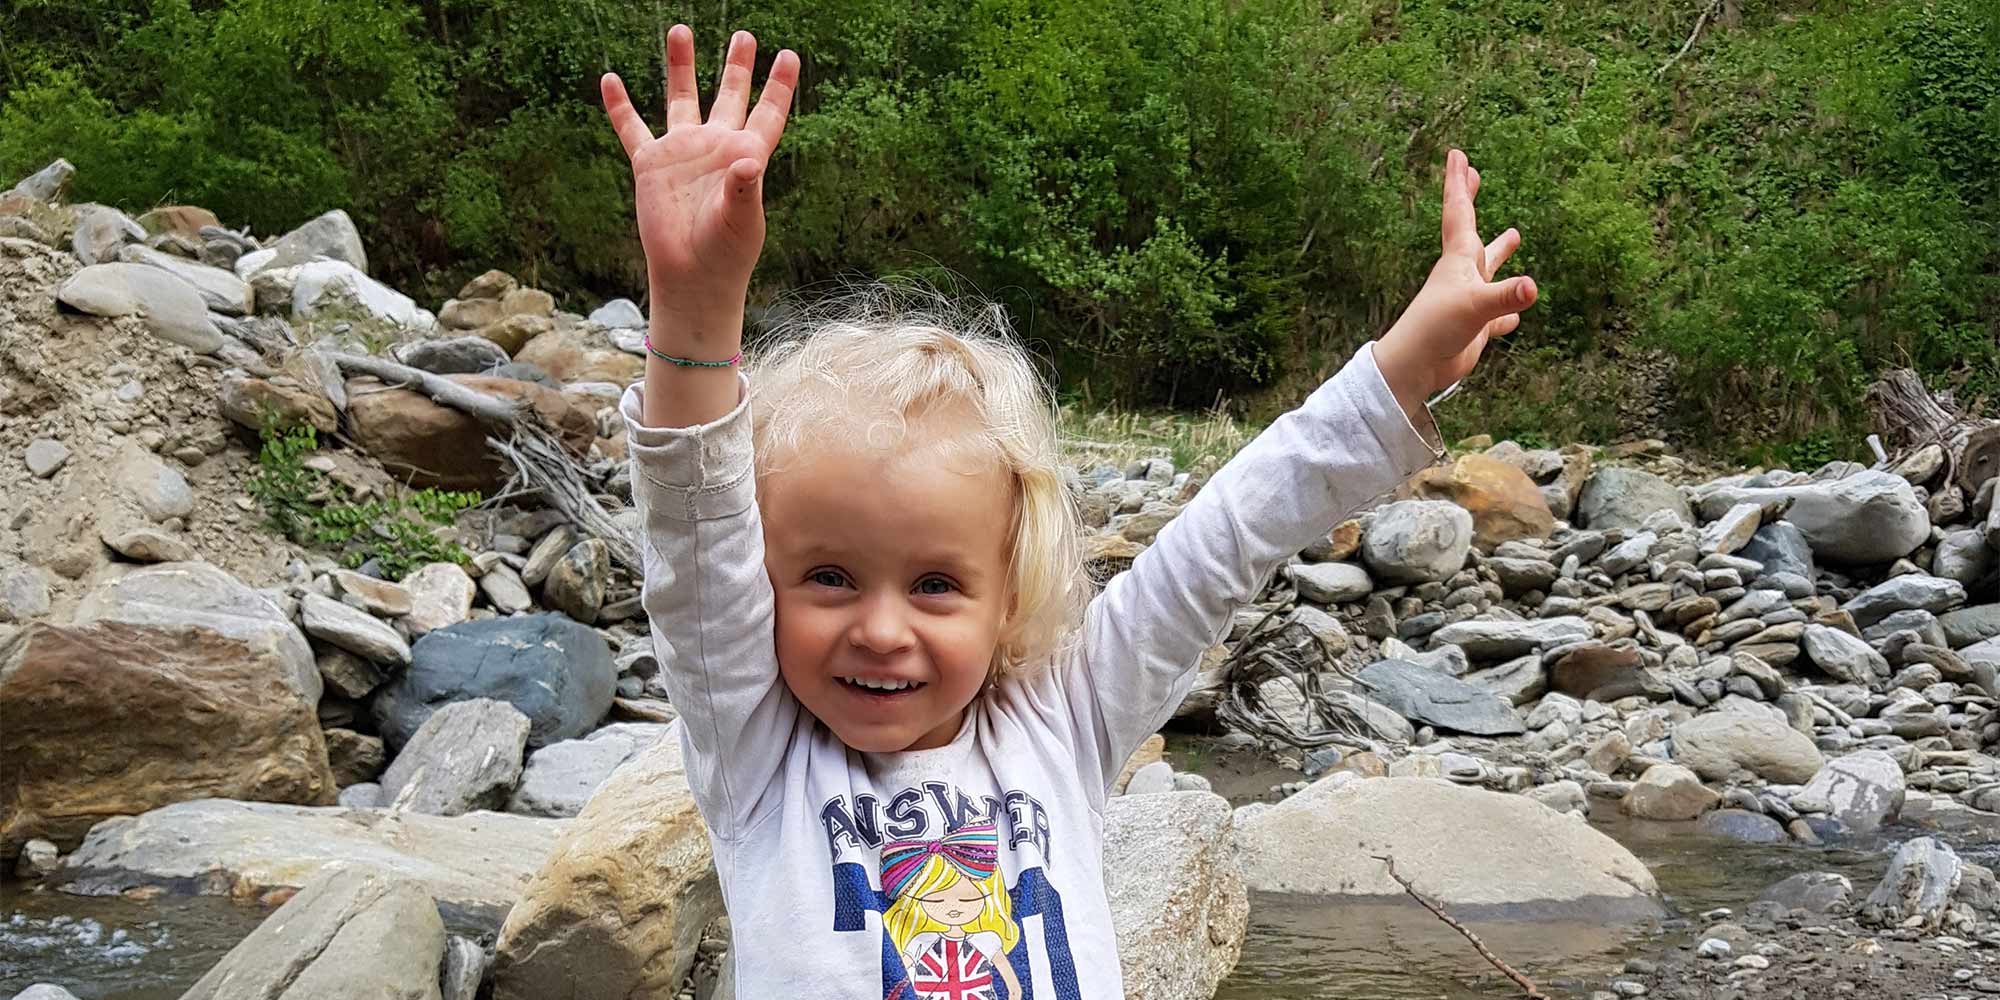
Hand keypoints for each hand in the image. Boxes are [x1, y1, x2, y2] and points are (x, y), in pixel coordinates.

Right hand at [601, 26, 798, 342]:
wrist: (691, 275)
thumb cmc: (726, 253)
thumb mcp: (741, 220)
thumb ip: (744, 188)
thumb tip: (748, 162)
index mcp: (745, 156)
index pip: (767, 113)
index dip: (778, 86)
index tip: (789, 56)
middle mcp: (715, 147)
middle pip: (729, 95)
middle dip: (736, 66)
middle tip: (745, 35)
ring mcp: (682, 153)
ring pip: (680, 98)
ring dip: (680, 66)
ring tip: (680, 30)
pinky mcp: (651, 166)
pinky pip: (631, 129)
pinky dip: (619, 106)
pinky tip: (609, 79)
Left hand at [1374, 148, 1538, 414]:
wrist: (1416, 367)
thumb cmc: (1436, 331)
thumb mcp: (1474, 309)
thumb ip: (1504, 297)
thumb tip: (1533, 287)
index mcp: (1458, 261)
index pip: (1460, 213)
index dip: (1459, 183)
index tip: (1457, 154)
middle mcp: (1462, 275)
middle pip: (1472, 231)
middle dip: (1472, 201)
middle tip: (1475, 174)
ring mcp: (1468, 299)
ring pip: (1489, 270)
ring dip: (1500, 252)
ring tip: (1515, 234)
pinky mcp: (1474, 327)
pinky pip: (1496, 315)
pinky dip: (1507, 310)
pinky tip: (1516, 314)